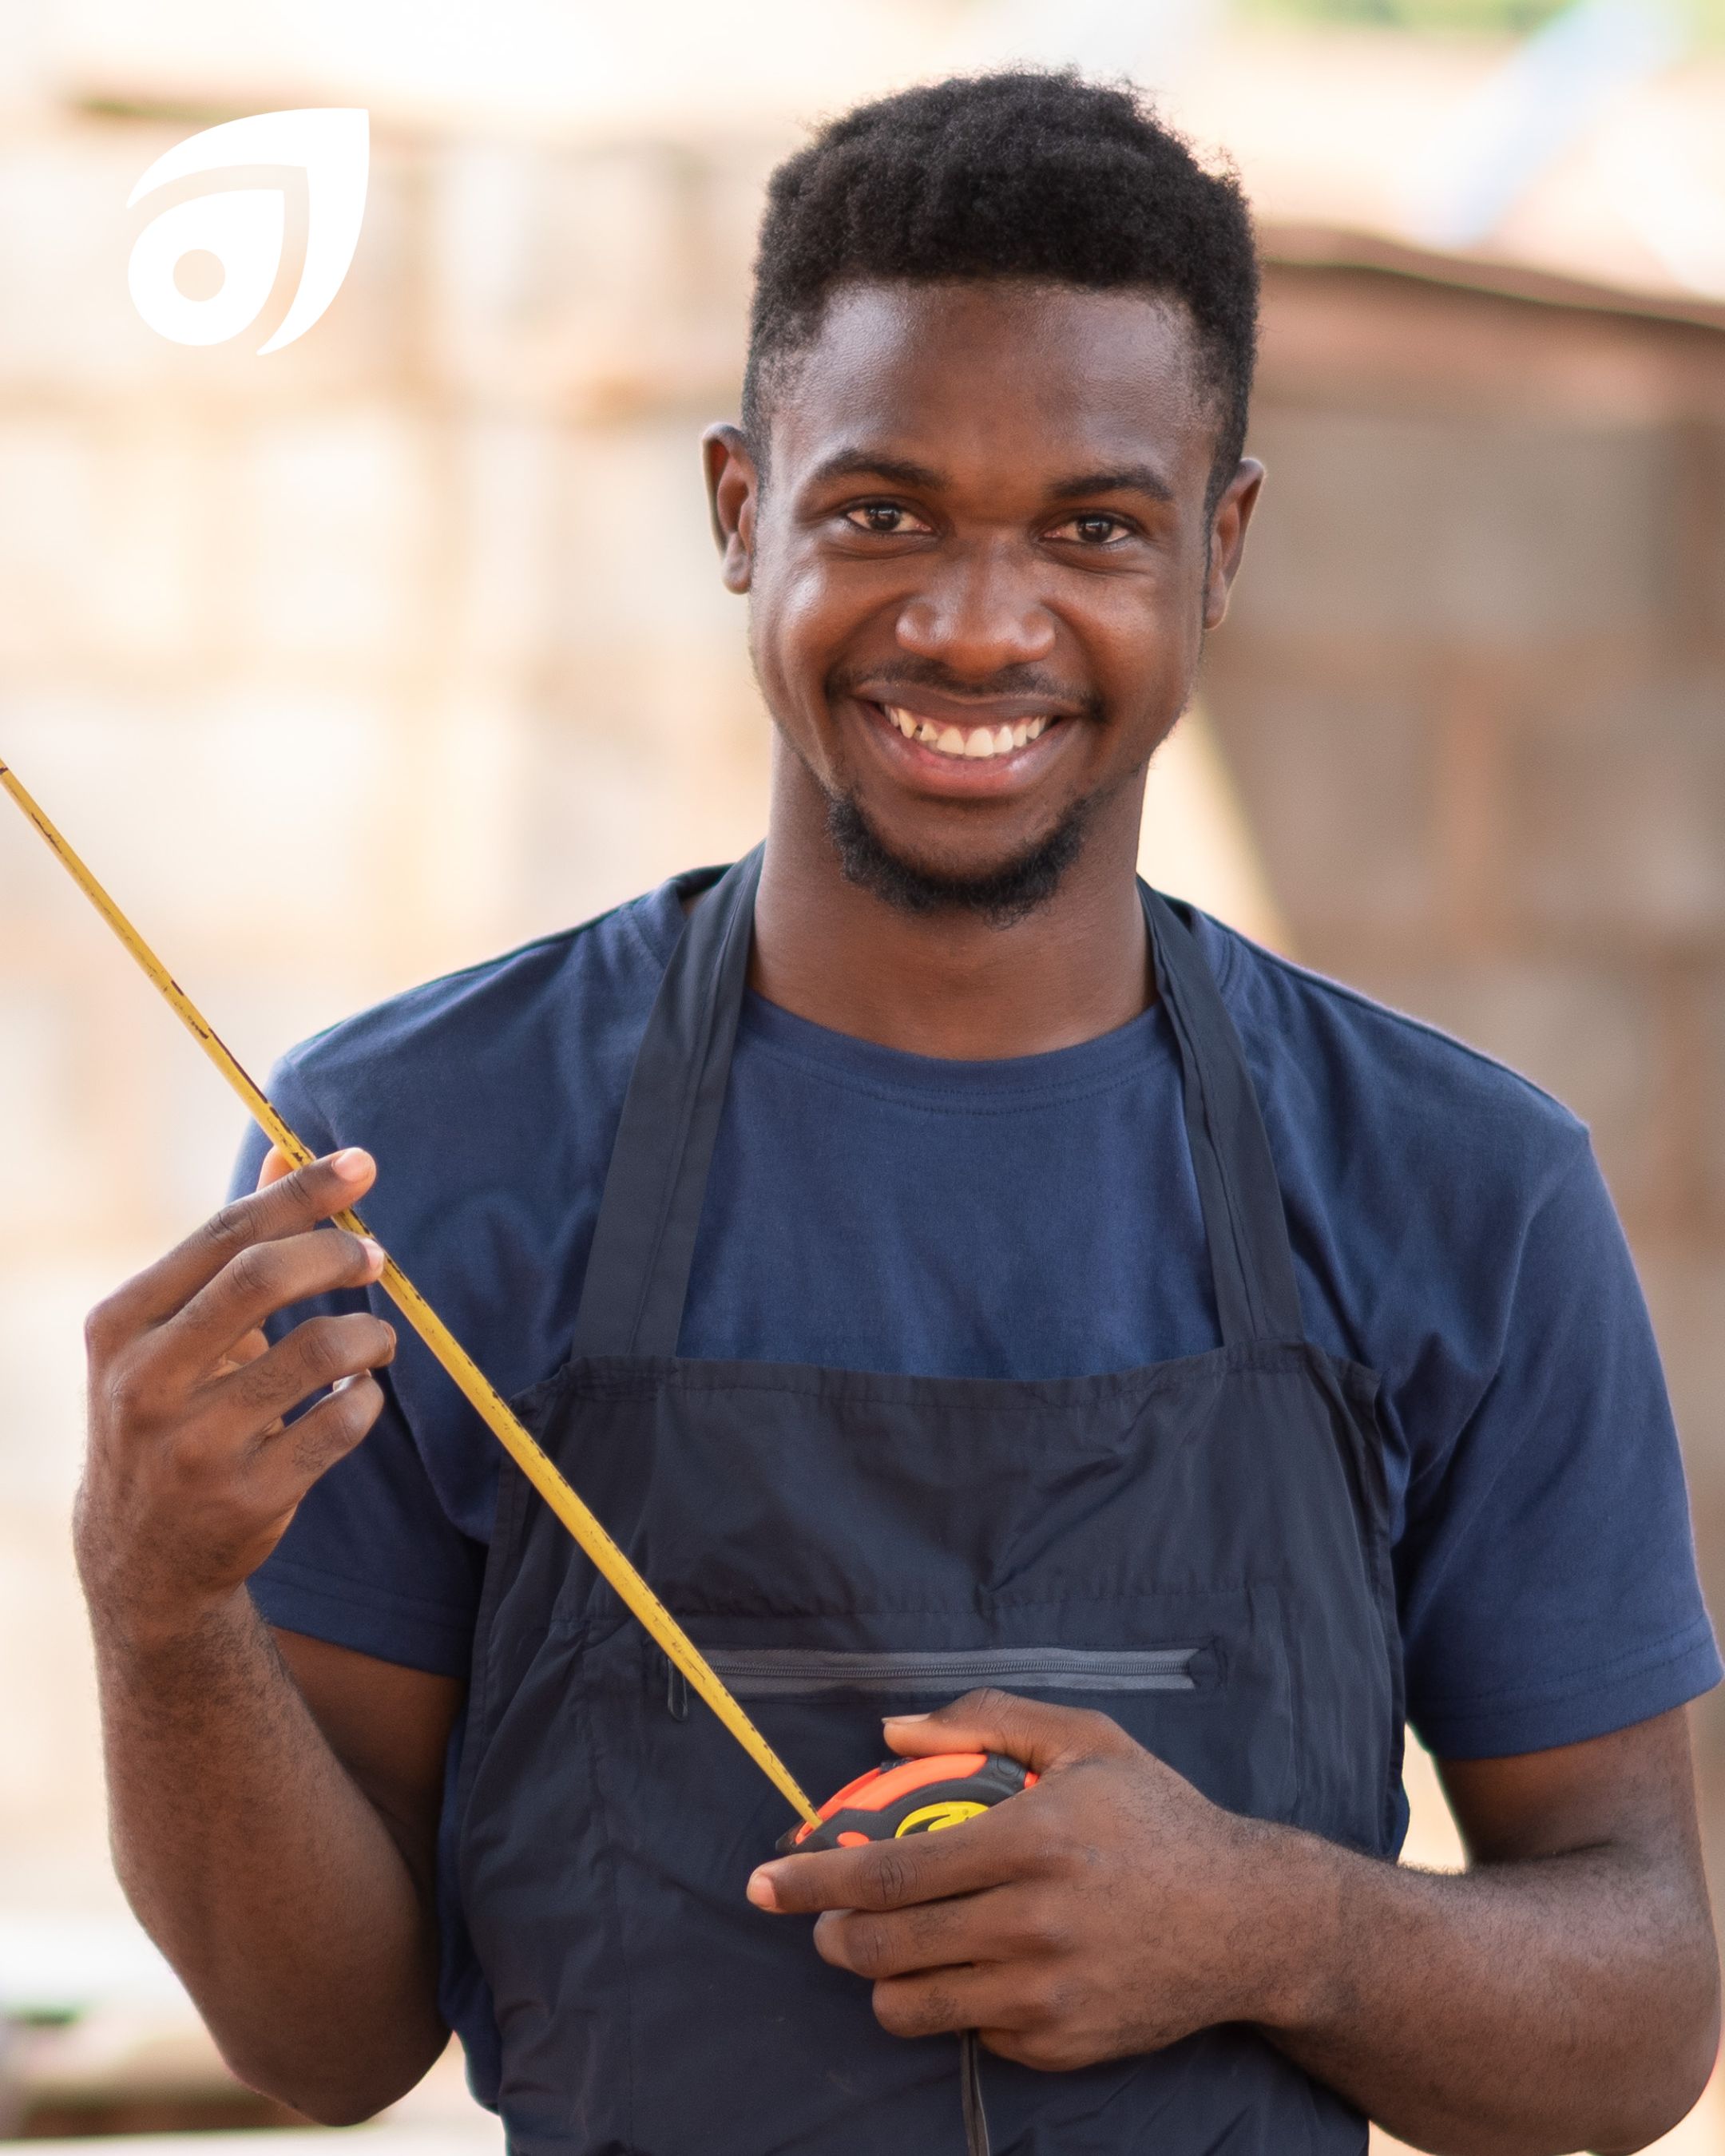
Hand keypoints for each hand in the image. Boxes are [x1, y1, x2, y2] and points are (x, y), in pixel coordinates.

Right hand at [77, 1147, 396, 1650]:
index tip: (363, 1164)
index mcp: (122, 1325)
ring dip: (369, 1334)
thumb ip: (228, 1248)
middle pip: (263, 1277)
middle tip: (377, 1258)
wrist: (141, 1558)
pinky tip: (358, 1399)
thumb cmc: (170, 1414)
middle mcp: (145, 1381)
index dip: (302, 1193)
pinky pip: (341, 1425)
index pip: (224, 1234)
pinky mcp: (244, 1499)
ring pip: (318, 1351)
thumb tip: (285, 1153)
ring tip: (375, 1341)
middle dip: (338, 1254)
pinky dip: (367, 1401)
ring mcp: (192, 1446)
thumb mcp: (172, 1333)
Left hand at [745, 1689, 1323, 2070]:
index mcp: (1031, 1840)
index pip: (889, 1870)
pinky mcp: (1061, 2047)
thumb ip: (984, 1722)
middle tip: (819, 1921)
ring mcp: (1046, 1998)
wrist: (1248, 1921)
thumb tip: (888, 1732)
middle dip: (827, 1936)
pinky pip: (970, 2034)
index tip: (767, 1877)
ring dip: (880, 1979)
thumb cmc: (1157, 1817)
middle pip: (883, 1948)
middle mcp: (1032, 1925)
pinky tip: (981, 1969)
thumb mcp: (1083, 1741)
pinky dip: (956, 2004)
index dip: (813, 1877)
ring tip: (889, 1949)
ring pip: (911, 2007)